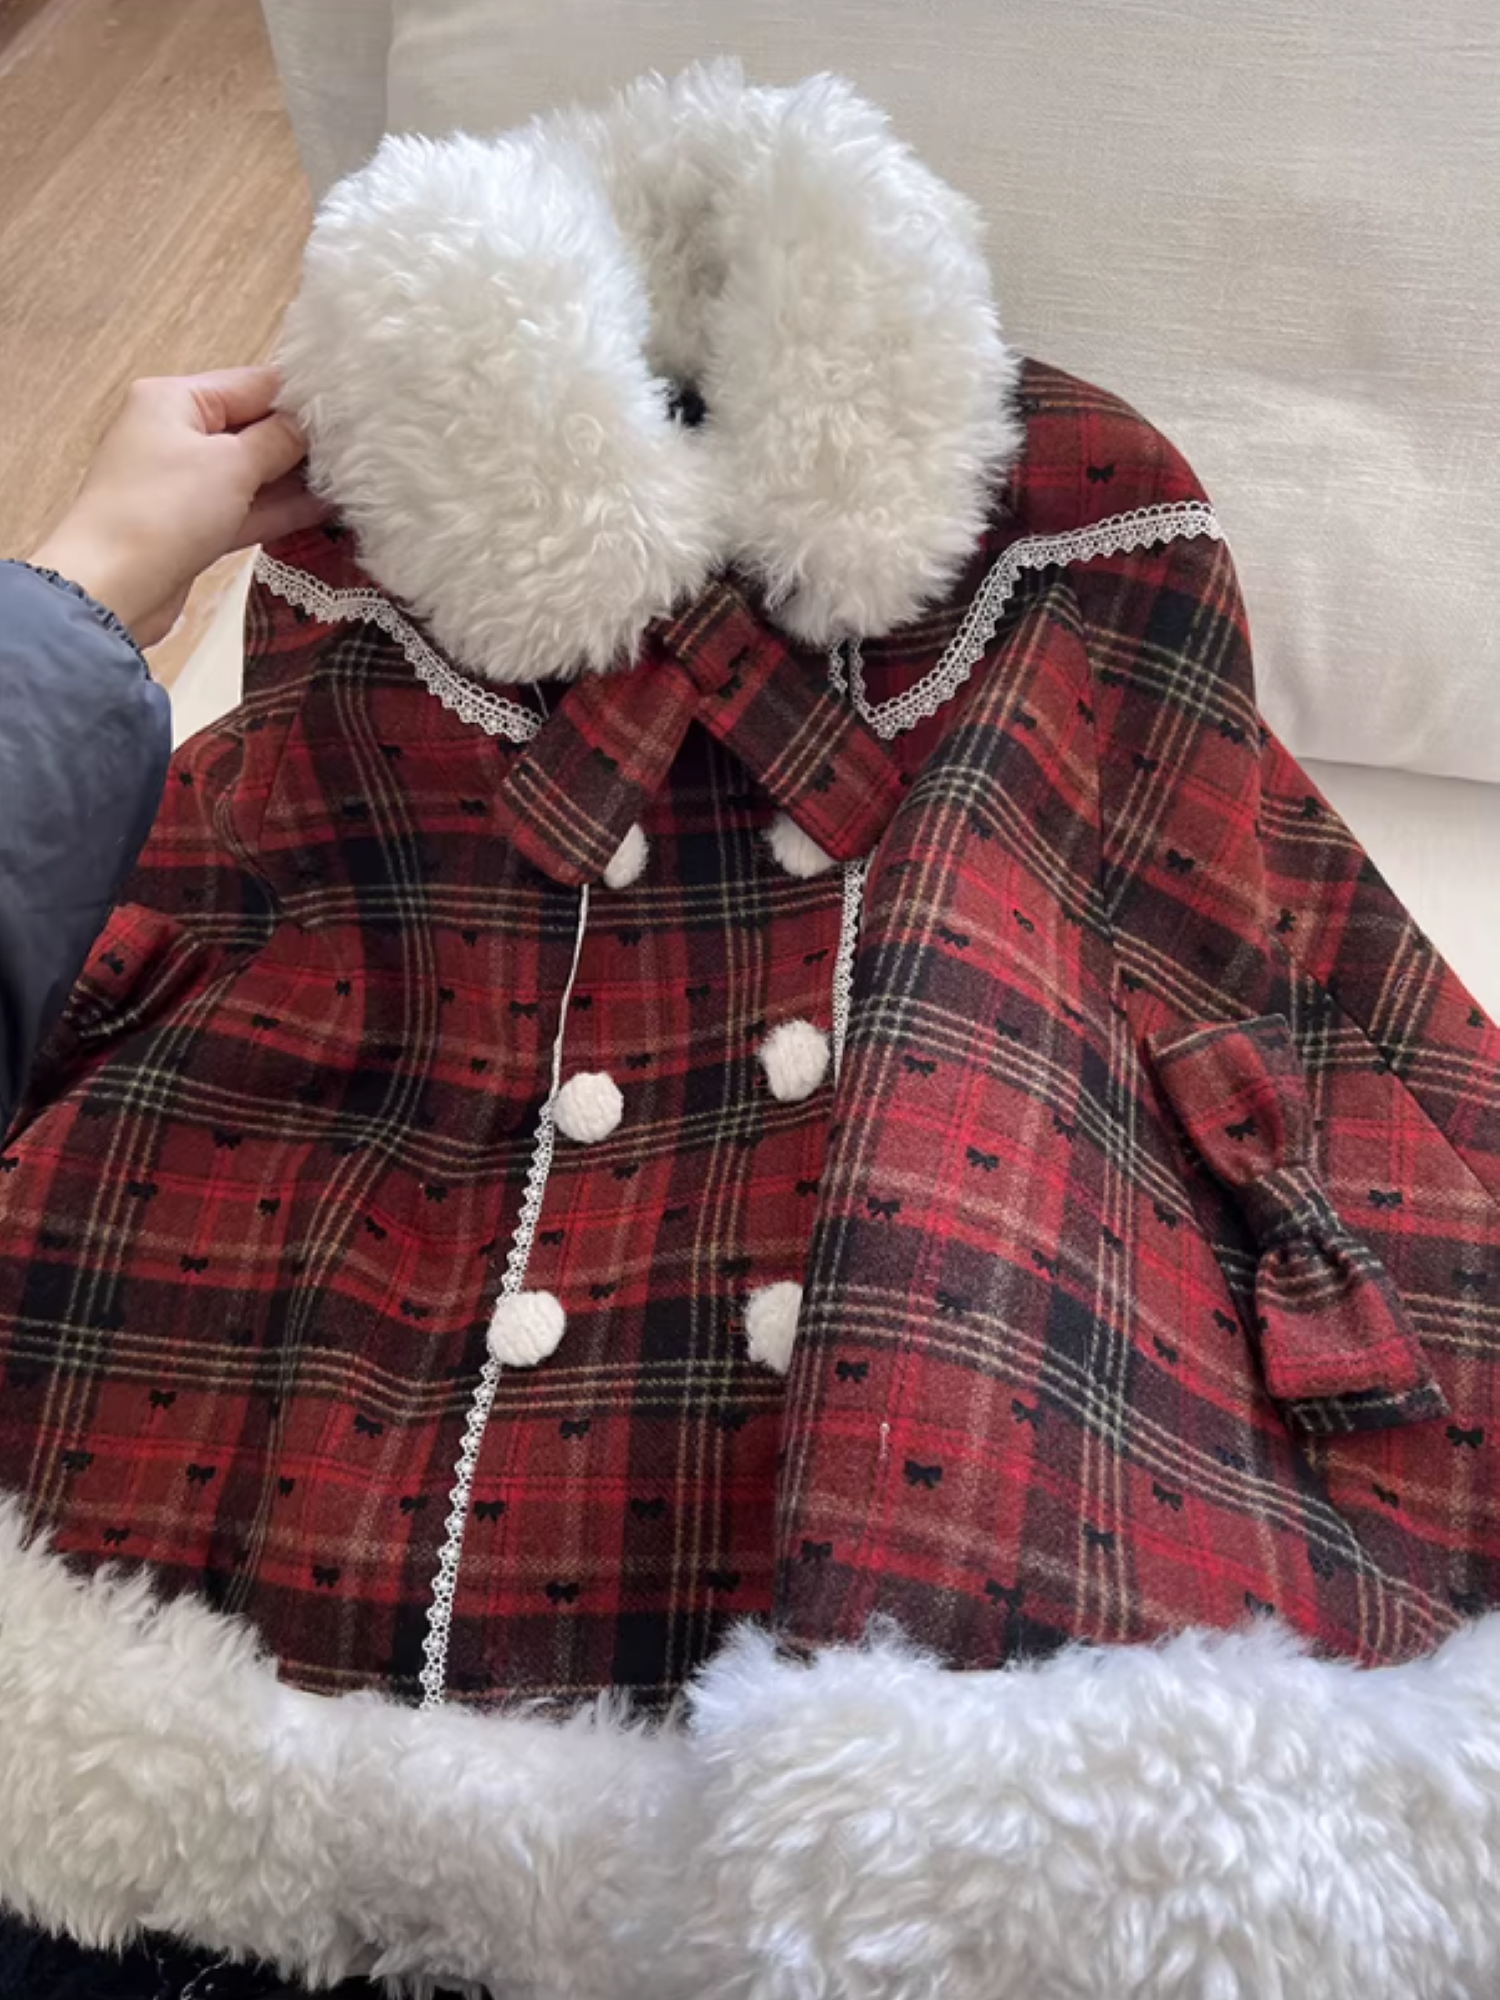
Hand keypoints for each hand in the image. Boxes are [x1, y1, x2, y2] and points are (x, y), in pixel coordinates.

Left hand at [28, 366, 328, 646]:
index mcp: (175, 399)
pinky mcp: (194, 526)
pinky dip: (281, 509)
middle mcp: (177, 434)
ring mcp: (185, 483)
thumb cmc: (162, 511)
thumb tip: (311, 424)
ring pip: (253, 472)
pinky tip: (326, 509)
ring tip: (355, 480)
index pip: (252, 384)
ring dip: (298, 479)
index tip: (352, 409)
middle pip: (254, 427)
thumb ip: (279, 439)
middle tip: (361, 448)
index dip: (303, 397)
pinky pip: (247, 508)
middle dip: (304, 441)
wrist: (113, 589)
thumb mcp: (232, 463)